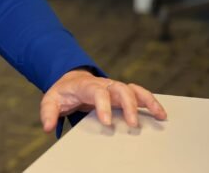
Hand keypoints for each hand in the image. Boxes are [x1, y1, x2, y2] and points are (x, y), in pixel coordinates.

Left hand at [39, 69, 167, 131]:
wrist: (71, 82)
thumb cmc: (64, 93)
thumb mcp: (52, 100)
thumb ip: (48, 112)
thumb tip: (47, 127)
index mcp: (86, 85)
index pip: (97, 92)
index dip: (103, 105)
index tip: (107, 122)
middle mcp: (103, 84)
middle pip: (120, 89)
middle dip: (128, 105)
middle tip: (132, 124)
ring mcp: (114, 88)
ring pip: (133, 90)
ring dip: (147, 101)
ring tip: (159, 116)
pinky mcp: (123, 93)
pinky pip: (140, 94)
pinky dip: (151, 102)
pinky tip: (161, 114)